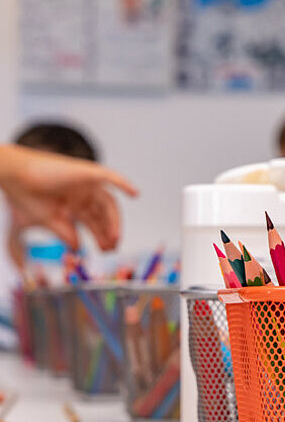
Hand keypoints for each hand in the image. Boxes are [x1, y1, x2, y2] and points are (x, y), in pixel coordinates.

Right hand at [0, 145, 137, 254]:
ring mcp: (86, 182)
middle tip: (111, 248)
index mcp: (76, 202)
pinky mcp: (86, 172)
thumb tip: (78, 249)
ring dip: (113, 221)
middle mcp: (84, 192)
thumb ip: (66, 233)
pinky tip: (135, 194)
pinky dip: (123, 183)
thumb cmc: (27, 194)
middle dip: (109, 231)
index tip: (106, 250)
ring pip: (108, 203)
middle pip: (105, 214)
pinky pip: (110, 176)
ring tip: (114, 238)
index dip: (103, 234)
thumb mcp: (50, 219)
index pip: (97, 220)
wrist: (13, 176)